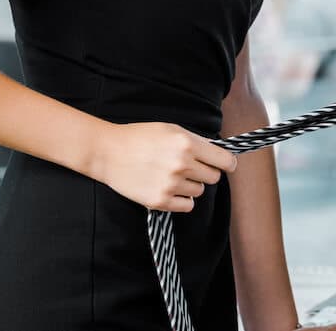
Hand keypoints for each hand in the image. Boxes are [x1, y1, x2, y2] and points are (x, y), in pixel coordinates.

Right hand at [92, 121, 236, 211]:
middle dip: (205, 172)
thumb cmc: (140, 137)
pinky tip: (169, 188)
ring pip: (199, 191)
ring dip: (191, 185)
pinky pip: (187, 206)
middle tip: (190, 167)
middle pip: (214, 177)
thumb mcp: (171, 129)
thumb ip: (196, 142)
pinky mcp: (160, 201)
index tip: (225, 165)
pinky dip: (182, 199)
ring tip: (171, 175)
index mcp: (187, 144)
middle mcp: (181, 164)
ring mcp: (170, 184)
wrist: (108, 152)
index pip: (225, 161)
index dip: (227, 163)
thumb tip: (219, 154)